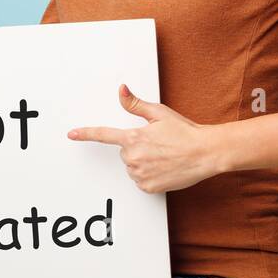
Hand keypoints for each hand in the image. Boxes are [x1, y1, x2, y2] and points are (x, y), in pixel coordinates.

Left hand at [67, 83, 221, 192]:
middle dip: (138, 148)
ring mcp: (139, 174)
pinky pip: (141, 181)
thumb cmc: (185, 132)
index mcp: (133, 138)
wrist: (205, 153)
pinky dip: (150, 176)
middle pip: (125, 153)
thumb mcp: (159, 113)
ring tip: (164, 157)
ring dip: (144, 163)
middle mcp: (133, 157)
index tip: (71, 134)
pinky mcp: (147, 188)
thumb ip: (136, 104)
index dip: (85, 134)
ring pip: (133, 168)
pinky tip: (165, 169)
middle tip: (159, 145)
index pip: (103, 135)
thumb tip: (121, 90)